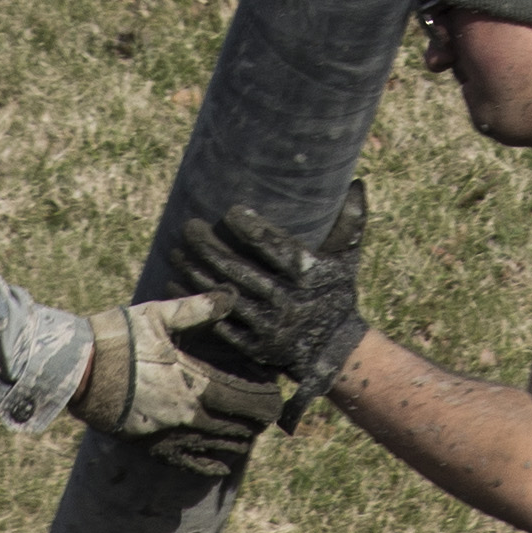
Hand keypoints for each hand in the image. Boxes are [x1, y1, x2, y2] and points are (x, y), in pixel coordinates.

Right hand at [77, 299, 285, 467]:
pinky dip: (212, 465)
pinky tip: (223, 463)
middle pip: (237, 426)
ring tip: (250, 432)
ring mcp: (169, 434)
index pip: (244, 399)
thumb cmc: (117, 338)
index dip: (265, 400)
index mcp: (192, 381)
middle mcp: (186, 413)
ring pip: (219, 446)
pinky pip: (190, 464)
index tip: (274, 395)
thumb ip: (197, 309)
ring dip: (239, 440)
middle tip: (266, 412)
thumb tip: (231, 296)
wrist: (76, 370)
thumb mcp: (158, 316)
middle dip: (256, 420)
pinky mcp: (151, 447)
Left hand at [168, 191, 370, 399]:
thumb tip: (356, 181)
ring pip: (225, 295)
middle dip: (210, 247)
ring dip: (196, 274)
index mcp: (309, 275)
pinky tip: (176, 287)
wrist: (336, 351)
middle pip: (241, 270)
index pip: (275, 247)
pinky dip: (197, 303)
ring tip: (175, 252)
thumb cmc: (337, 293)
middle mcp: (288, 301)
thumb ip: (351, 221)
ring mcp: (270, 326)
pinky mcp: (255, 346)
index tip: (231, 211)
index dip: (252, 228)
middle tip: (189, 227)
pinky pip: (220, 323)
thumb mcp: (349, 258)